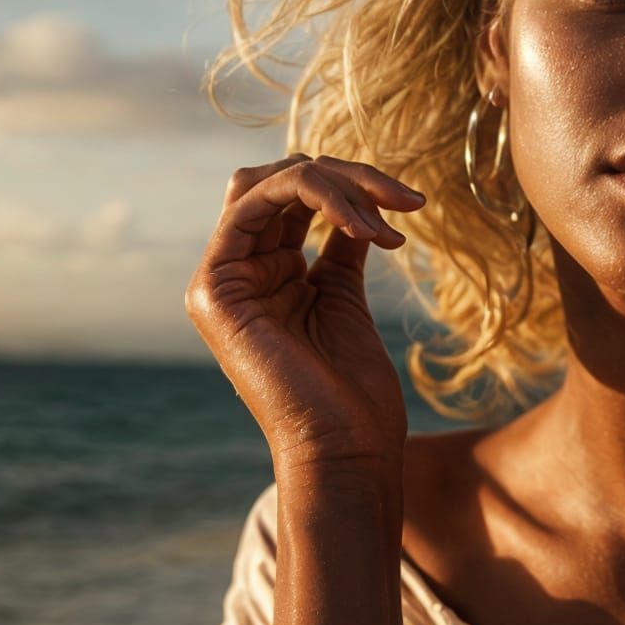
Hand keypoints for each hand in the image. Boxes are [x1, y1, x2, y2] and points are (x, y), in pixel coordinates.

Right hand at [184, 153, 426, 478]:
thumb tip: (356, 205)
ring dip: (337, 181)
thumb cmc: (353, 391)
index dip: (349, 184)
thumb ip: (340, 244)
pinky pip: (254, 204)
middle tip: (406, 200)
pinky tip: (363, 228)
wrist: (345, 449)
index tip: (410, 203)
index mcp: (261, 274)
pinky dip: (315, 198)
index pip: (290, 194)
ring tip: (390, 212)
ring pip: (267, 182)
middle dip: (348, 175)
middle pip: (278, 179)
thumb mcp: (346, 295)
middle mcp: (234, 271)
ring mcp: (217, 279)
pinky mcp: (213, 289)